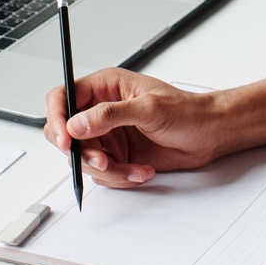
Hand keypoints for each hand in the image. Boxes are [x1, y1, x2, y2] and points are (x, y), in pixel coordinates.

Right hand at [44, 68, 229, 187]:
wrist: (209, 135)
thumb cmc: (187, 111)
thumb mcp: (149, 108)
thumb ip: (110, 115)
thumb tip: (77, 123)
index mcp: (105, 87)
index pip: (62, 97)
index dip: (56, 117)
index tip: (65, 139)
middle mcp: (102, 111)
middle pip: (66, 134)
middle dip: (83, 152)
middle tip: (103, 160)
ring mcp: (108, 135)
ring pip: (84, 159)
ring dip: (107, 170)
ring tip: (132, 168)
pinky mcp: (117, 155)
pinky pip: (103, 173)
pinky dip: (120, 177)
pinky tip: (141, 170)